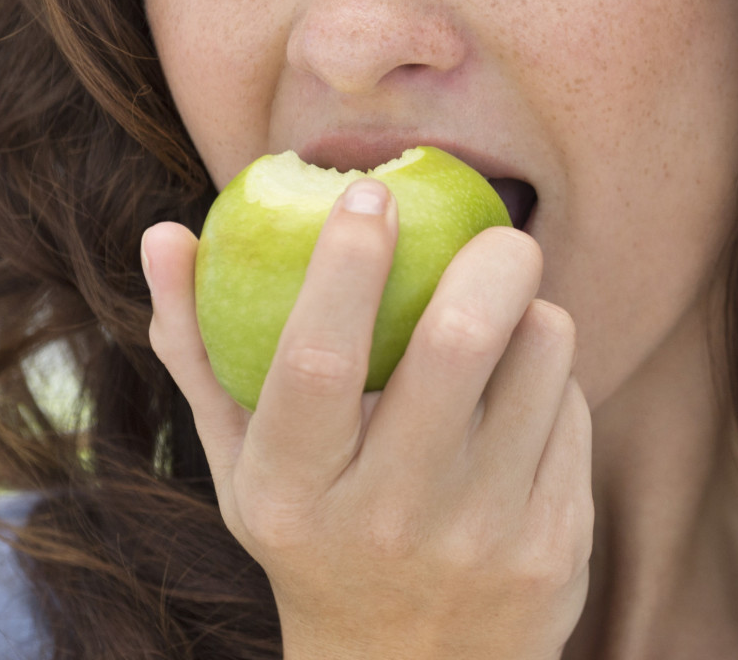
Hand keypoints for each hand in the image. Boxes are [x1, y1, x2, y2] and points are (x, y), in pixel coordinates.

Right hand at [144, 178, 591, 659]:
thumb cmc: (318, 533)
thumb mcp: (245, 465)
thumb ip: (201, 349)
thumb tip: (164, 232)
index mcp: (294, 492)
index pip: (317, 361)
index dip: (344, 267)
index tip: (369, 193)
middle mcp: (388, 517)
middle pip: (458, 341)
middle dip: (489, 258)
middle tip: (491, 233)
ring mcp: (481, 535)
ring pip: (542, 355)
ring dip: (532, 312)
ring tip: (504, 321)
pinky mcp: (557, 544)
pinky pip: (573, 407)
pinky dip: (552, 380)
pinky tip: (522, 400)